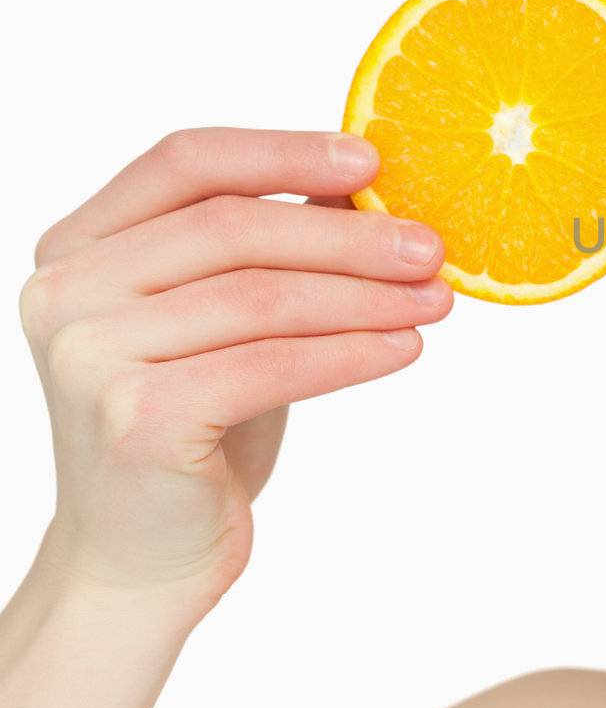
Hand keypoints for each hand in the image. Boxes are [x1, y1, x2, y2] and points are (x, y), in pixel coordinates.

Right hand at [15, 127, 453, 614]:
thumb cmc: (197, 422)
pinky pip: (270, 366)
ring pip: (260, 298)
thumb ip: (274, 245)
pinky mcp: (135, 419)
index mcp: (81, 244)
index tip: (374, 160)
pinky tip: (406, 349)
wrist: (143, 555)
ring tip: (435, 300)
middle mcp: (67, 290)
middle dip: (349, 236)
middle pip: (233, 229)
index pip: (186, 161)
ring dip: (365, 296)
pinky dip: (351, 354)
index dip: (284, 151)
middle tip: (432, 248)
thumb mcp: (229, 319)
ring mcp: (91, 355)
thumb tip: (371, 183)